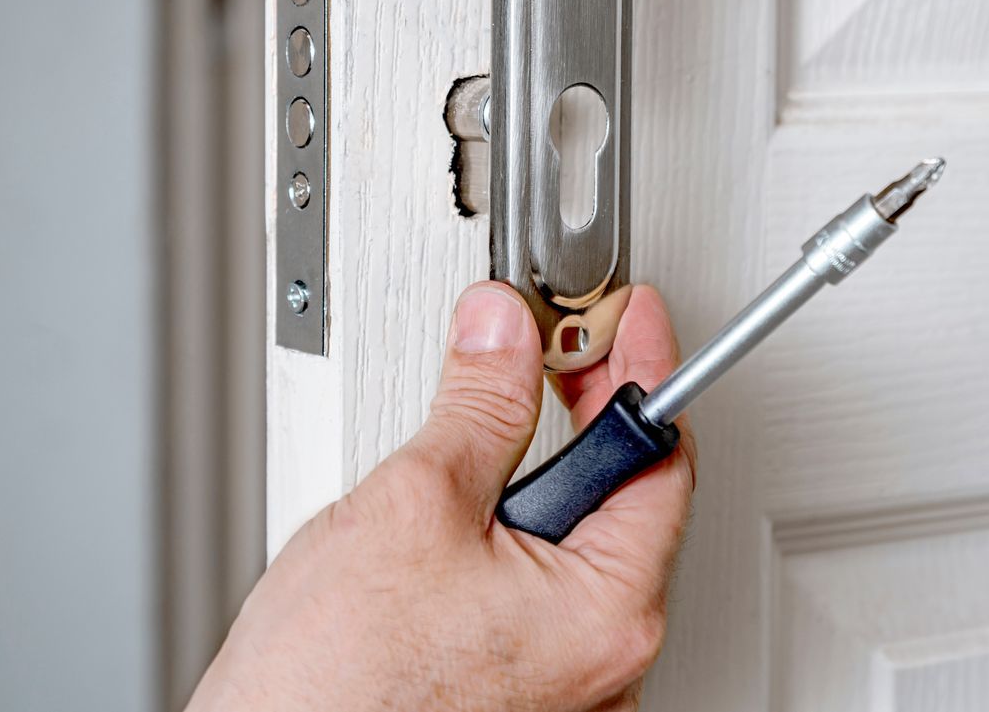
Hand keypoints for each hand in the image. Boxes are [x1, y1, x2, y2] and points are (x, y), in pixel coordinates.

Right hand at [187, 283, 696, 711]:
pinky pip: (540, 604)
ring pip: (574, 555)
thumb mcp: (414, 502)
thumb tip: (504, 332)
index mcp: (608, 610)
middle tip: (540, 357)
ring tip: (465, 460)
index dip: (639, 366)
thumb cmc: (332, 684)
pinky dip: (509, 551)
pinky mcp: (520, 705)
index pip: (656, 454)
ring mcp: (566, 695)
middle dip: (577, 421)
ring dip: (532, 490)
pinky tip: (454, 534)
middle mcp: (607, 664)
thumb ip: (478, 403)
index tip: (627, 315)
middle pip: (620, 503)